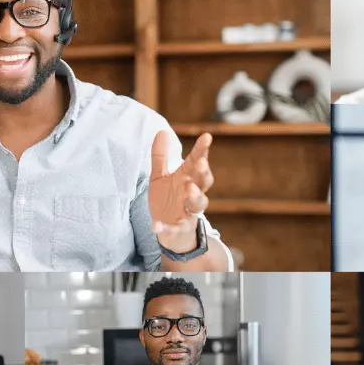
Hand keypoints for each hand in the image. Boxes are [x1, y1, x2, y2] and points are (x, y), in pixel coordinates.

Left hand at [148, 131, 212, 253]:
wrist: (169, 233)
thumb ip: (160, 156)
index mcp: (186, 179)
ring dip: (196, 197)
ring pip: (198, 205)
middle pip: (204, 182)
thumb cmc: (168, 200)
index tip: (207, 137)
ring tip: (190, 188)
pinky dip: (166, 229)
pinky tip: (156, 226)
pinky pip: (175, 230)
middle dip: (203, 173)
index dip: (202, 150)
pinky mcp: (179, 230)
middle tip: (201, 163)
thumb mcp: (160, 177)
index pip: (196, 162)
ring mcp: (187, 213)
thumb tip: (161, 131)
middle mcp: (191, 194)